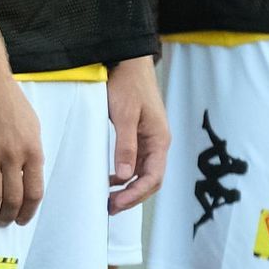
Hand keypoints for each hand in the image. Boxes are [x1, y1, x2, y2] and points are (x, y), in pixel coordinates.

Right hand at [0, 69, 44, 227]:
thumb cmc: (9, 99)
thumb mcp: (32, 125)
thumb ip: (32, 151)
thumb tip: (29, 177)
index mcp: (32, 149)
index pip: (34, 192)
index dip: (28, 212)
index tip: (21, 220)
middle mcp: (12, 154)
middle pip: (12, 199)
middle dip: (7, 217)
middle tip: (0, 222)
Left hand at [107, 55, 169, 212]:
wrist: (128, 61)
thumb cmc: (128, 84)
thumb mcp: (124, 115)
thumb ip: (126, 145)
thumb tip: (125, 176)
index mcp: (159, 139)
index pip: (153, 177)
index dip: (136, 194)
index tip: (116, 203)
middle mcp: (158, 142)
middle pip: (150, 179)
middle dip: (132, 196)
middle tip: (110, 208)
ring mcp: (149, 139)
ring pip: (143, 173)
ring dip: (128, 188)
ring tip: (109, 199)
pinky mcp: (139, 135)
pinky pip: (136, 162)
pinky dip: (125, 174)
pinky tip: (110, 179)